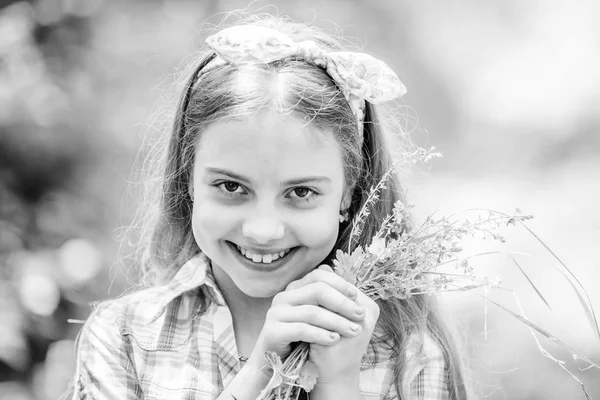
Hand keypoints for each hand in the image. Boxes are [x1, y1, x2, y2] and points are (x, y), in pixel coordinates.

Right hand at [247, 265, 378, 386]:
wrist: (281, 367)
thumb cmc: (306, 340)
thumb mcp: (320, 317)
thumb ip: (330, 300)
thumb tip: (352, 289)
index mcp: (295, 289)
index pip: (319, 275)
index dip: (339, 284)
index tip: (355, 296)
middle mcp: (284, 297)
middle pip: (317, 290)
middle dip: (342, 303)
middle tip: (360, 315)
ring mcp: (276, 313)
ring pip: (312, 311)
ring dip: (336, 321)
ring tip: (353, 331)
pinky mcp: (273, 331)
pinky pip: (301, 329)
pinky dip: (321, 334)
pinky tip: (334, 339)